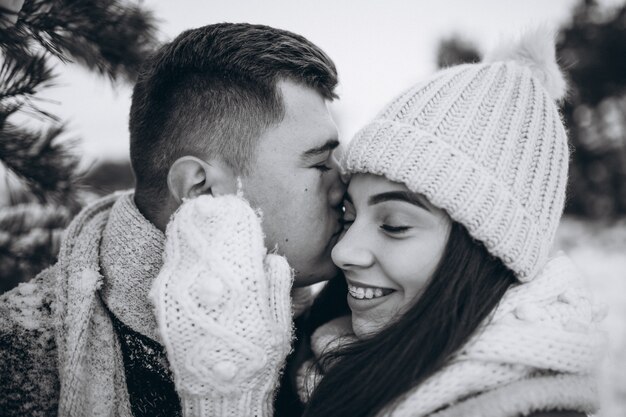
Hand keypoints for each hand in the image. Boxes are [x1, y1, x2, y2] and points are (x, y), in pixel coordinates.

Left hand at [151, 194, 293, 414]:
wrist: (223, 391)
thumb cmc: (257, 359)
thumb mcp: (279, 325)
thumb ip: (277, 289)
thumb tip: (273, 258)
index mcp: (244, 290)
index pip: (240, 247)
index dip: (237, 225)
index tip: (234, 206)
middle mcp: (213, 289)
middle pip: (208, 246)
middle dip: (206, 223)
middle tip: (204, 202)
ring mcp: (187, 299)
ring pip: (185, 257)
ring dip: (187, 234)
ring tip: (189, 214)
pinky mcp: (168, 312)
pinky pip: (169, 276)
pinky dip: (174, 258)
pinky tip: (175, 245)